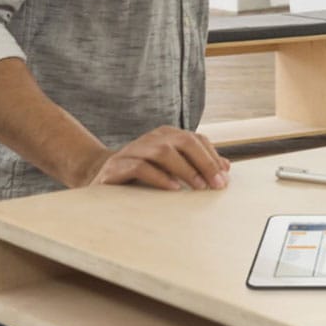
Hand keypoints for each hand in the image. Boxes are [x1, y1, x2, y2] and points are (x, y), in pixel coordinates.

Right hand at [81, 126, 229, 190]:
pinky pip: (140, 167)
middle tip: (216, 184)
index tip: (224, 177)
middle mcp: (150, 138)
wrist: (100, 177)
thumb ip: (195, 164)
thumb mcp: (170, 168)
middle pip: (183, 141)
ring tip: (198, 187)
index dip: (212, 157)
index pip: (195, 139)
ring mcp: (133, 150)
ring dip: (184, 169)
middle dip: (203, 162)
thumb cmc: (142, 174)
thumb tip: (226, 168)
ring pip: (162, 151)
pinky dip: (159, 177)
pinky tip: (173, 189)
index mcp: (165, 136)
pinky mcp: (117, 167)